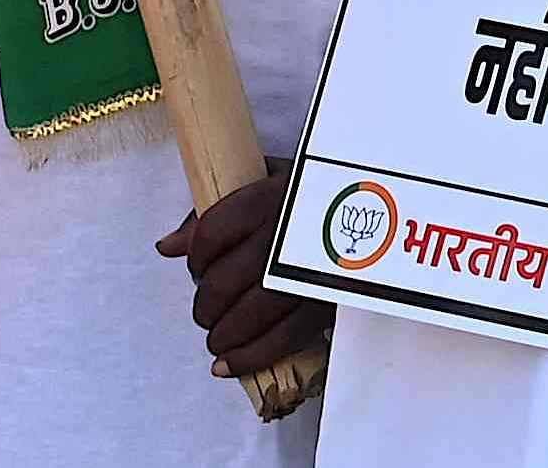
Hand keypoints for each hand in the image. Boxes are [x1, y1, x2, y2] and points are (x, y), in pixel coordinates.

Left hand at [162, 178, 333, 383]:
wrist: (381, 202)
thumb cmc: (314, 192)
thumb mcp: (268, 182)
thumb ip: (215, 214)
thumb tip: (167, 247)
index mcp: (271, 197)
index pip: (213, 232)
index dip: (196, 257)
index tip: (197, 267)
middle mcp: (288, 233)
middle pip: (226, 280)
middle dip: (206, 304)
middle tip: (204, 312)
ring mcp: (309, 269)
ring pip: (251, 313)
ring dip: (223, 334)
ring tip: (216, 338)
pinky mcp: (328, 300)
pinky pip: (283, 338)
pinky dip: (249, 357)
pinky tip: (226, 365)